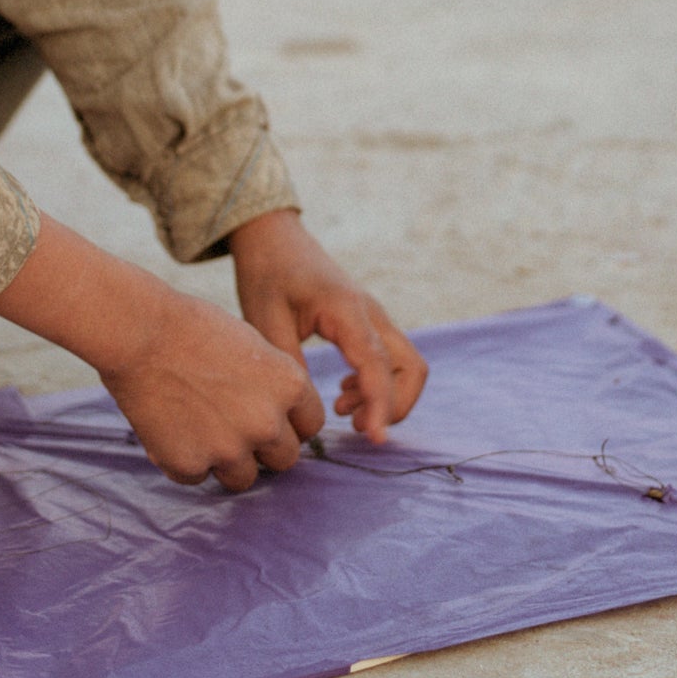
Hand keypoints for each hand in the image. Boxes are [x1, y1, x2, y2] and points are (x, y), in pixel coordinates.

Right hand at [99, 287, 327, 491]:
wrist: (140, 332)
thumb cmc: (193, 328)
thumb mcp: (252, 346)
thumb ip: (273, 387)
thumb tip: (281, 422)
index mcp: (289, 386)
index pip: (310, 426)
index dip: (289, 423)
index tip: (268, 416)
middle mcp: (267, 422)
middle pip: (284, 459)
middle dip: (262, 448)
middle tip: (232, 425)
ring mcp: (229, 448)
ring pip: (243, 477)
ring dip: (225, 460)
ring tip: (198, 426)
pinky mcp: (190, 464)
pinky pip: (196, 477)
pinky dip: (184, 460)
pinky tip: (168, 427)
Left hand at [229, 210, 427, 443]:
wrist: (273, 237)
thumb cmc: (267, 274)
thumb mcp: (266, 320)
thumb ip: (290, 365)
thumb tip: (305, 414)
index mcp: (347, 310)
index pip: (377, 365)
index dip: (381, 405)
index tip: (375, 440)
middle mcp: (370, 313)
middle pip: (411, 367)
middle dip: (394, 405)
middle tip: (355, 427)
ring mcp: (373, 316)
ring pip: (406, 364)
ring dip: (387, 395)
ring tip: (343, 410)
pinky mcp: (367, 322)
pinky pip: (390, 358)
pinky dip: (378, 383)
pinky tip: (344, 393)